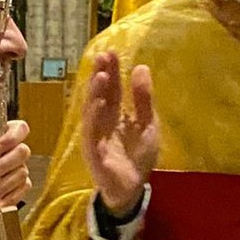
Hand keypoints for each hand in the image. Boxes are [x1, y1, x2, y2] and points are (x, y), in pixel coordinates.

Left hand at [0, 121, 31, 208]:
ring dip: (3, 185)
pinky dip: (10, 196)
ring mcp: (20, 167)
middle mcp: (16, 150)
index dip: (12, 138)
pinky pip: (23, 189)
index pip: (21, 129)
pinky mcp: (21, 184)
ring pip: (21, 174)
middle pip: (23, 153)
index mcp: (6, 134)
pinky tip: (0, 201)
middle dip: (4, 166)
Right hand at [82, 53, 159, 215]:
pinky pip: (91, 131)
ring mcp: (95, 135)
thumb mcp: (148, 123)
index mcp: (115, 113)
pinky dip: (93, 116)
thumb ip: (144, 98)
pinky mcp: (93, 151)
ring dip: (95, 92)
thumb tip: (142, 67)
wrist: (132, 188)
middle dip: (100, 75)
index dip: (111, 70)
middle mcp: (102, 121)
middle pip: (99, 94)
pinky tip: (98, 102)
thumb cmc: (137, 156)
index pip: (111, 87)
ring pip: (92, 110)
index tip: (112, 51)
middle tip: (103, 56)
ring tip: (101, 75)